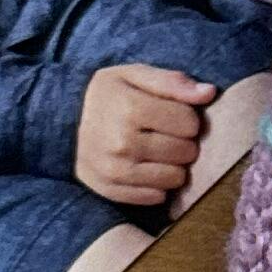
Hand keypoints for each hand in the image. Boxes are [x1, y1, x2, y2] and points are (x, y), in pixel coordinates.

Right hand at [75, 63, 212, 207]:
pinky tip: (145, 167)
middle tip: (165, 134)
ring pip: (176, 178)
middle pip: (186, 152)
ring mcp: (116, 171)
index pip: (190, 122)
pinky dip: (157, 184)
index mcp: (130, 108)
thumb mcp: (134, 75)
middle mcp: (122, 142)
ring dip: (173, 165)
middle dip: (182, 142)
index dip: (187, 117)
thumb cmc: (108, 95)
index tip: (172, 114)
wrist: (62, 122)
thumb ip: (172, 82)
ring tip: (157, 151)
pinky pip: (157, 196)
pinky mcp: (112, 191)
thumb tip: (209, 93)